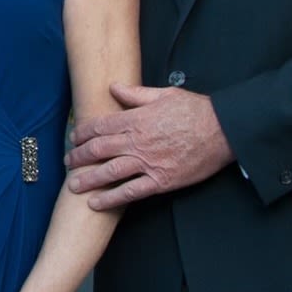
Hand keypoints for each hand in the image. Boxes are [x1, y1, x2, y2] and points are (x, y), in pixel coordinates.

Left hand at [65, 84, 233, 210]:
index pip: (99, 126)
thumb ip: (136, 94)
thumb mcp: (164, 95)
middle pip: (98, 150)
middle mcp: (137, 142)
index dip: (82, 133)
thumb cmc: (196, 110)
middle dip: (78, 156)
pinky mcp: (160, 181)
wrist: (223, 131)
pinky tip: (96, 203)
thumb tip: (114, 87)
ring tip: (73, 185)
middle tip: (67, 162)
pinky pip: (130, 192)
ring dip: (87, 179)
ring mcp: (148, 163)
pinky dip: (111, 199)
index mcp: (136, 119)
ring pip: (109, 172)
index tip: (73, 137)